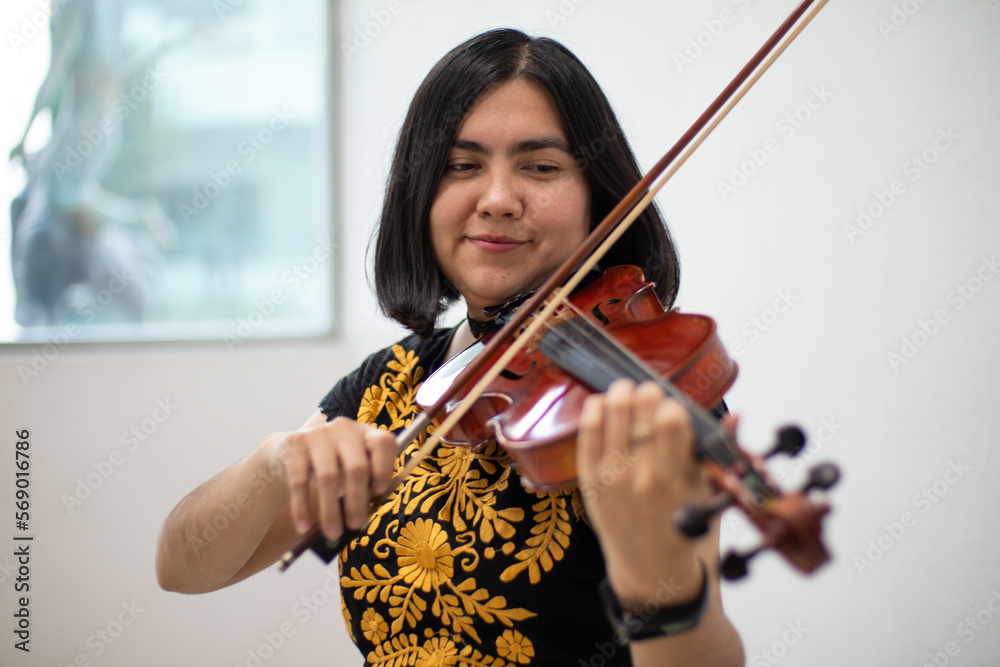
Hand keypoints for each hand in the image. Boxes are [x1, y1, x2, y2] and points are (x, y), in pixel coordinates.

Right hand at [273, 417, 396, 538]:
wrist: (292, 452)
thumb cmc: (333, 466)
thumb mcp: (352, 469)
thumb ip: (365, 487)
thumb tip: (363, 519)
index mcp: (366, 433)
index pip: (384, 443)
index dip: (384, 468)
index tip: (379, 493)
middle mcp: (345, 429)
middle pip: (357, 466)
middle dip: (357, 501)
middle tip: (355, 526)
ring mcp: (319, 434)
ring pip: (328, 476)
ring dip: (331, 510)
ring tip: (332, 533)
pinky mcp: (295, 444)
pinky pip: (299, 481)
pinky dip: (302, 508)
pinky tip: (304, 527)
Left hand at [577, 379, 713, 606]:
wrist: (650, 566)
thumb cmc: (682, 525)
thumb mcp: (705, 491)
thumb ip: (715, 452)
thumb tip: (734, 416)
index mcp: (675, 479)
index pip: (671, 421)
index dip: (672, 405)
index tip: (672, 407)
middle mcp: (642, 477)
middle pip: (640, 411)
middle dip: (647, 393)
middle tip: (649, 392)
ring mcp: (612, 478)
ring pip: (612, 414)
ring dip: (620, 393)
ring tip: (625, 389)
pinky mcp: (590, 480)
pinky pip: (586, 434)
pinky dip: (593, 411)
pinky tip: (601, 403)